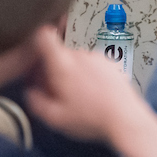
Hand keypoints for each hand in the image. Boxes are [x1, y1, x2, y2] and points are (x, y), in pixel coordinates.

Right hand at [19, 27, 156, 156]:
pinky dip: (90, 75)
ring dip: (74, 73)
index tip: (37, 56)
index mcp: (62, 65)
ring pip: (77, 60)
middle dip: (56, 69)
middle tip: (58, 91)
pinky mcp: (111, 64)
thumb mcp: (56, 118)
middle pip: (60, 53)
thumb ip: (37, 103)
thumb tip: (30, 93)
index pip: (44, 36)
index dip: (37, 41)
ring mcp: (97, 58)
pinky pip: (93, 65)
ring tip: (80, 97)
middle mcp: (80, 55)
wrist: (126, 120)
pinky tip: (95, 95)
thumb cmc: (90, 119)